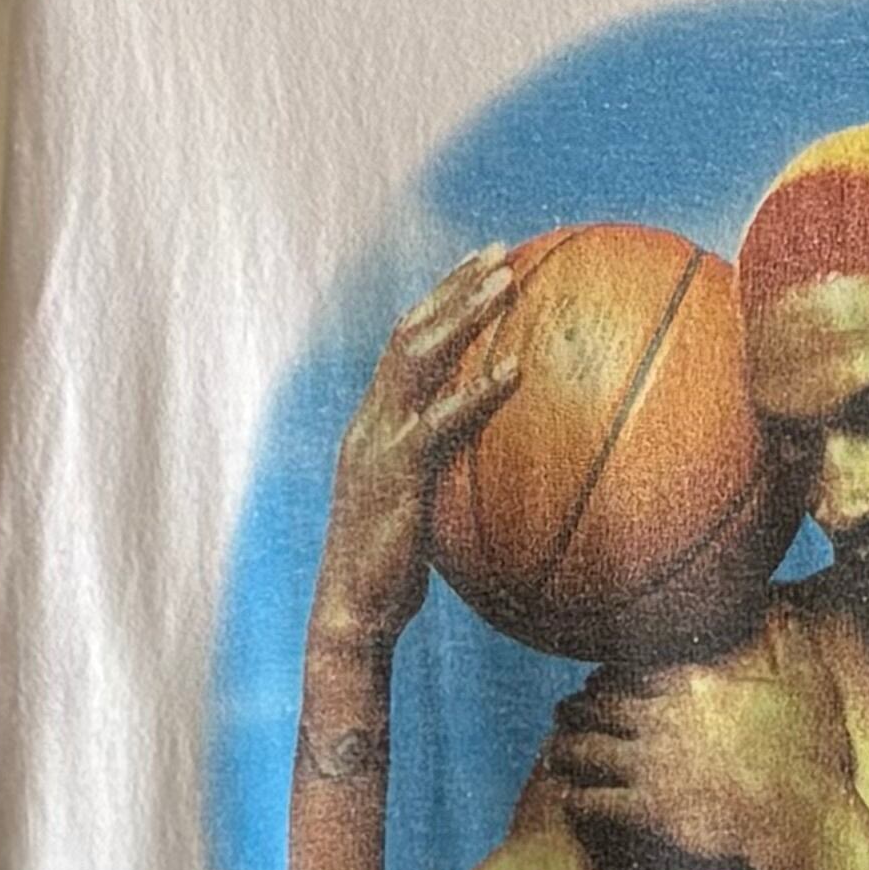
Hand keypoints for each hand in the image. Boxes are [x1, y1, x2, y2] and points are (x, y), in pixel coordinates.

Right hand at [313, 246, 524, 648]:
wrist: (353, 615)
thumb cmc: (392, 574)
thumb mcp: (419, 511)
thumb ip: (445, 476)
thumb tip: (494, 469)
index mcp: (371, 425)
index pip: (400, 345)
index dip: (437, 302)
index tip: (478, 269)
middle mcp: (368, 422)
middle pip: (406, 332)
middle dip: (452, 288)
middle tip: (499, 253)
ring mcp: (378, 443)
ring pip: (417, 357)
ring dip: (465, 314)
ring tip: (510, 283)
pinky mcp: (396, 473)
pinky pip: (442, 420)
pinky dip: (478, 390)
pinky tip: (515, 370)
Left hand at [542, 635, 853, 869]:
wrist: (802, 819)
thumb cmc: (812, 757)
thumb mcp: (812, 686)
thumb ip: (793, 643)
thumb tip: (785, 608)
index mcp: (695, 685)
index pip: (635, 671)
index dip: (611, 677)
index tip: (598, 681)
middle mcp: (663, 718)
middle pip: (601, 706)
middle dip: (578, 708)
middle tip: (563, 710)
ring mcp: (650, 764)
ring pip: (587, 750)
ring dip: (566, 749)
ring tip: (554, 752)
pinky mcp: (646, 810)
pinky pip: (594, 801)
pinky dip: (575, 798)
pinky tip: (564, 798)